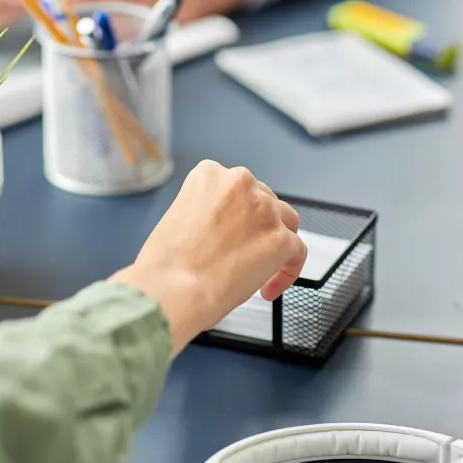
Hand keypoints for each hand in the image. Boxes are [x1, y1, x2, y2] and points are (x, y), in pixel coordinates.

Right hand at [111, 161, 306, 354]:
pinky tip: (269, 288)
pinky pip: (297, 253)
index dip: (236, 213)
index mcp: (209, 175)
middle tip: (243, 253)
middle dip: (257, 226)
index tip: (231, 232)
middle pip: (264, 200)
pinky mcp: (281, 240)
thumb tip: (222, 231)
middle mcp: (240, 183)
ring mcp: (264, 211)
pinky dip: (287, 271)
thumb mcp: (177, 218)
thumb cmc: (165, 265)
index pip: (235, 187)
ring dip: (276, 243)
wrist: (171, 288)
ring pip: (286, 222)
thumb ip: (206, 214)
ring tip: (260, 270)